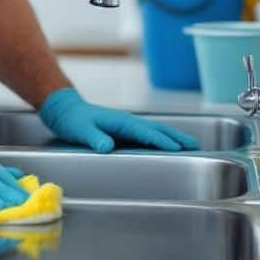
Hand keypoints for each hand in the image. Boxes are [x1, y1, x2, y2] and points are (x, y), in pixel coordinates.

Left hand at [38, 88, 198, 152]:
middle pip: (157, 129)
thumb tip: (107, 147)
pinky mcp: (123, 131)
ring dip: (172, 137)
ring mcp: (126, 125)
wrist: (64, 110)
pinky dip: (160, 139)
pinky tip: (166, 145)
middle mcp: (127, 122)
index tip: (178, 149)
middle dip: (176, 137)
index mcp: (121, 121)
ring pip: (154, 131)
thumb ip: (94, 138)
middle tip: (195, 145)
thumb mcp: (80, 130)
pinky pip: (147, 135)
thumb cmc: (72, 120)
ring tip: (189, 144)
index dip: (162, 141)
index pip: (146, 133)